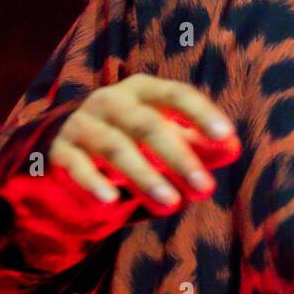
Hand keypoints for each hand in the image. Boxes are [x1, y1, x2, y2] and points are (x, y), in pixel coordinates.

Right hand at [50, 74, 240, 214]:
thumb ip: (199, 144)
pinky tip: (111, 201)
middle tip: (205, 188)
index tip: (226, 135)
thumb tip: (233, 148)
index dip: (201, 113)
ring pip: (115, 148)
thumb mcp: (167, 139)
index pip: (176, 94)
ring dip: (145, 177)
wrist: (72, 154)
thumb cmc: (135, 144)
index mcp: (143, 90)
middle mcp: (111, 100)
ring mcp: (82, 123)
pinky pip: (77, 165)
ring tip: (171, 203)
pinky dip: (94, 182)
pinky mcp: (61, 150)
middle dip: (178, 157)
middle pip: (147, 125)